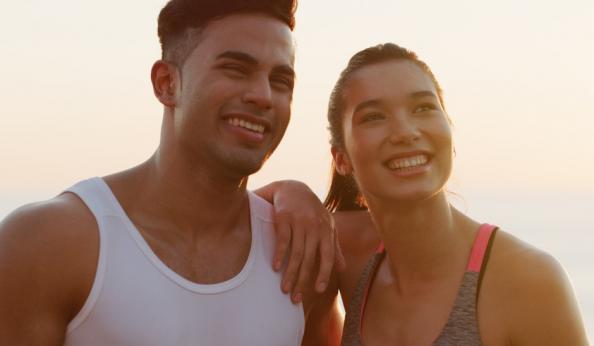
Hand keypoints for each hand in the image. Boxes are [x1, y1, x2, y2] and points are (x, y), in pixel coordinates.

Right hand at [254, 180, 345, 302]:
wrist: (293, 188)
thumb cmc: (312, 211)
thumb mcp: (327, 226)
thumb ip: (334, 247)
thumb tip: (342, 269)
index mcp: (327, 230)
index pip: (328, 256)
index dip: (324, 273)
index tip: (319, 290)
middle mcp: (315, 227)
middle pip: (309, 259)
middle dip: (303, 280)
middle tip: (296, 298)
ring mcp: (299, 222)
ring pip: (295, 253)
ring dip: (290, 273)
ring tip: (285, 289)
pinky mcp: (284, 218)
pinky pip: (282, 240)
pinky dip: (279, 255)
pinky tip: (275, 268)